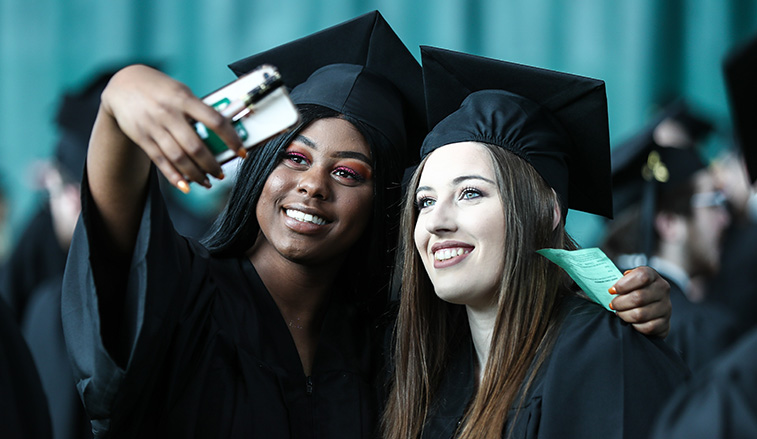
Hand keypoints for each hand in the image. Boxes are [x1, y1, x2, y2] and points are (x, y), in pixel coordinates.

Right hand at [101, 65, 243, 191]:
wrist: (122, 85)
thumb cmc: (160, 89)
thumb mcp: (181, 91)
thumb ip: (199, 109)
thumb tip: (225, 130)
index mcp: (184, 99)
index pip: (215, 121)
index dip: (231, 139)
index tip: (242, 152)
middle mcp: (169, 113)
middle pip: (195, 146)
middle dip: (212, 165)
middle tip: (221, 173)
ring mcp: (154, 127)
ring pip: (178, 158)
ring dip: (196, 174)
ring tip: (208, 182)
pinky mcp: (142, 138)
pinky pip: (161, 161)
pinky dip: (174, 176)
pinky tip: (186, 186)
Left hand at [608, 266, 670, 337]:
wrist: (652, 310)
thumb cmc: (634, 292)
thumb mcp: (629, 281)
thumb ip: (621, 280)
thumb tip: (612, 288)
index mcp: (653, 276)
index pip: (642, 276)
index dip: (623, 284)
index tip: (612, 290)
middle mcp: (662, 289)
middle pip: (638, 297)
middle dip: (619, 303)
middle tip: (612, 305)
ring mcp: (666, 307)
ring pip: (640, 314)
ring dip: (624, 315)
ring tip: (619, 313)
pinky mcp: (665, 323)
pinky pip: (646, 327)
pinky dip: (634, 326)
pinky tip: (630, 322)